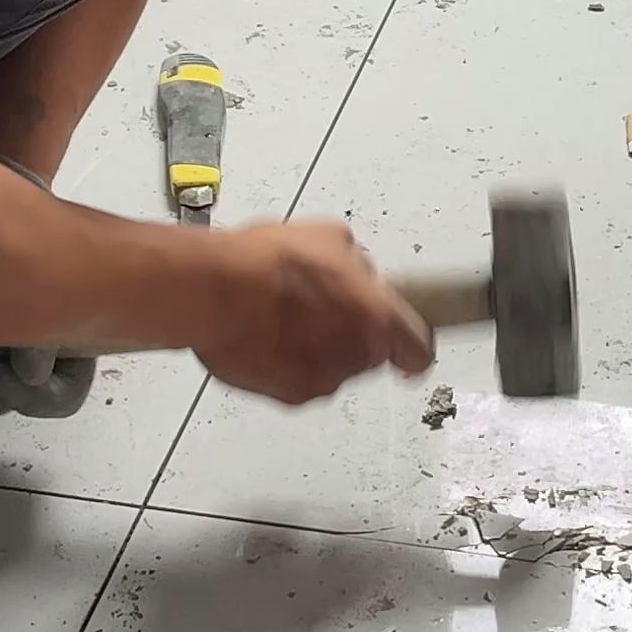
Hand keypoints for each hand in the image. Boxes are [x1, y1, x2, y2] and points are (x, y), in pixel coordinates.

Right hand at [191, 218, 433, 404]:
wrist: (213, 293)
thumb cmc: (266, 265)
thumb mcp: (328, 236)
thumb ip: (356, 262)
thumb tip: (355, 268)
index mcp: (379, 319)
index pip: (418, 352)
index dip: (411, 344)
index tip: (404, 339)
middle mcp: (356, 357)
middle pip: (370, 353)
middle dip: (352, 331)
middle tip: (322, 304)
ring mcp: (321, 381)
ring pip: (333, 367)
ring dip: (318, 347)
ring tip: (284, 315)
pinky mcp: (286, 395)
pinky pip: (298, 379)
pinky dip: (287, 362)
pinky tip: (265, 334)